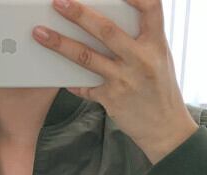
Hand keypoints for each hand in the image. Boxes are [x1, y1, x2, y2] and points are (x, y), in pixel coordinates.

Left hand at [32, 0, 198, 163]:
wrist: (165, 129)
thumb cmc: (160, 89)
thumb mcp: (159, 57)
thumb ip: (140, 39)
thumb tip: (111, 19)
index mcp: (156, 44)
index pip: (150, 7)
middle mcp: (140, 59)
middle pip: (106, 30)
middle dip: (79, 13)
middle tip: (58, 2)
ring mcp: (124, 80)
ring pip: (86, 57)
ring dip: (60, 44)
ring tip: (40, 33)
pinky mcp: (111, 99)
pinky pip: (84, 87)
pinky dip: (70, 79)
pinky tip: (57, 73)